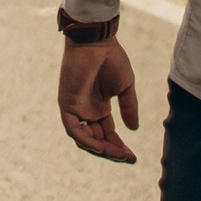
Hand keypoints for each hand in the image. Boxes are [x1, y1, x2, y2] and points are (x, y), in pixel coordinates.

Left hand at [59, 33, 138, 163]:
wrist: (97, 42)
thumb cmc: (111, 59)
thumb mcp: (126, 87)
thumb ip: (128, 107)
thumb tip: (134, 129)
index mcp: (100, 108)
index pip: (108, 134)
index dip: (119, 147)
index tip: (133, 157)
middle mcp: (87, 112)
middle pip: (97, 140)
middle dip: (112, 151)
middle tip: (128, 158)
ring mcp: (76, 110)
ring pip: (85, 139)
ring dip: (100, 149)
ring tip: (117, 154)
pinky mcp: (67, 105)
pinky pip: (74, 129)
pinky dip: (85, 140)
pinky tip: (99, 147)